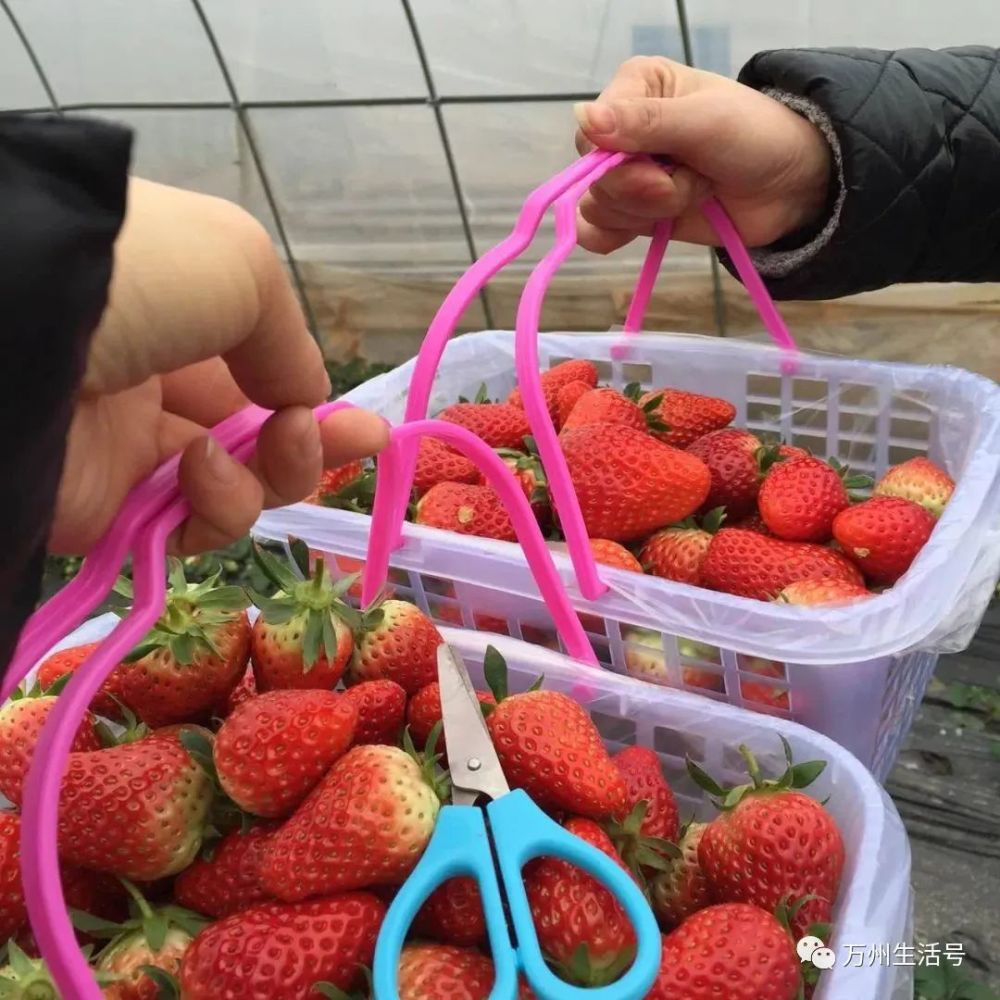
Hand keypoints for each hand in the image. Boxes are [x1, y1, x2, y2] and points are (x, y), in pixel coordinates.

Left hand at [52, 178, 387, 554]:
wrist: (22, 320)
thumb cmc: (142, 272)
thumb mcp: (242, 270)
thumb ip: (290, 343)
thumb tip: (307, 405)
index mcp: (176, 317)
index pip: (256, 372)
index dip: (312, 400)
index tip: (366, 426)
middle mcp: (153, 383)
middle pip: (255, 438)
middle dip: (315, 445)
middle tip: (360, 445)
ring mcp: (128, 449)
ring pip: (235, 488)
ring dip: (275, 472)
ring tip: (277, 443)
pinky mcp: (107, 512)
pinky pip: (191, 525)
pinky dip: (219, 504)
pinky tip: (204, 466)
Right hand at [573, 57, 832, 252]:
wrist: (790, 186)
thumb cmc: (755, 137)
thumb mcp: (703, 123)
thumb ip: (645, 122)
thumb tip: (582, 118)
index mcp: (633, 90)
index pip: (591, 134)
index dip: (622, 163)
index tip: (668, 165)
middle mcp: (621, 131)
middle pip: (594, 178)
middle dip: (647, 191)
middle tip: (694, 181)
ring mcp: (626, 176)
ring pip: (598, 209)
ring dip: (651, 211)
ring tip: (694, 192)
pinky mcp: (633, 213)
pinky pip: (595, 234)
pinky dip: (619, 235)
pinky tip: (652, 226)